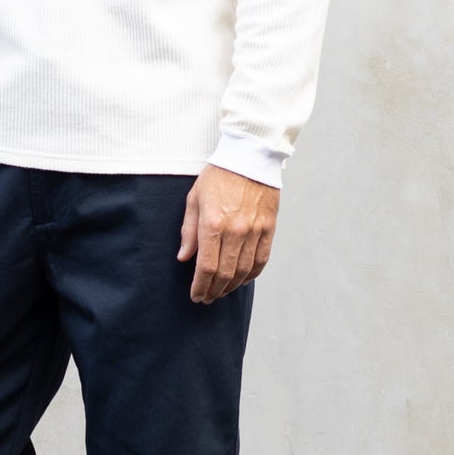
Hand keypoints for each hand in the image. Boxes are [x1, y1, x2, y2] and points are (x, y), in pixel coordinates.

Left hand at [177, 164, 278, 303]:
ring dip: (232, 286)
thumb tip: (184, 257)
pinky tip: (243, 280)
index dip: (200, 287)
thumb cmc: (219, 175)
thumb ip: (189, 231)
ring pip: (244, 271)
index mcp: (213, 224)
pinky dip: (252, 274)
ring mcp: (255, 231)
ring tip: (222, 291)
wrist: (250, 156)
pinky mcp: (269, 228)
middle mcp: (236, 231)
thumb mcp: (194, 199)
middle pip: (225, 274)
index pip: (206, 267)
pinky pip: (262, 260)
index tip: (196, 295)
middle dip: (214, 291)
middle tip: (207, 298)